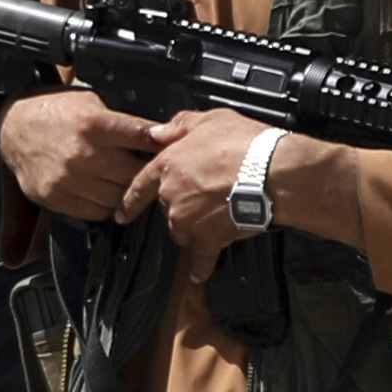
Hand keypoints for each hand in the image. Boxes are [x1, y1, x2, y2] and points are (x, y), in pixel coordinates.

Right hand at [2, 87, 166, 223]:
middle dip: (146, 171)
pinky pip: (96, 212)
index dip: (163, 144)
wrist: (13, 128)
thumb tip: (159, 133)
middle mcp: (82, 153)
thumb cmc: (55, 112)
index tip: (174, 148)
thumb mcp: (91, 102)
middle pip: (135, 174)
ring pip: (118, 198)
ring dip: (126, 191)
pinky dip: (105, 205)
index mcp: (93, 124)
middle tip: (152, 169)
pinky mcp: (56, 197)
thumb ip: (121, 120)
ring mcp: (68, 179)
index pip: (142, 137)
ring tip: (124, 180)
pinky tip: (103, 190)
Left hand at [116, 110, 268, 281]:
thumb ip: (180, 126)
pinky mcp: (208, 240)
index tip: (122, 214)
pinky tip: (201, 272)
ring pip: (182, 232)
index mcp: (168, 166)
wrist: (270, 172)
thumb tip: (160, 132)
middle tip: (207, 198)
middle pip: (167, 210)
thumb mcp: (209, 119)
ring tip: (217, 218)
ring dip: (194, 229)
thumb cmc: (244, 145)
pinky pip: (200, 259)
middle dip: (183, 207)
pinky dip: (201, 266)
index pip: (139, 186)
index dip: (130, 201)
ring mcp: (187, 221)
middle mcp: (171, 196)